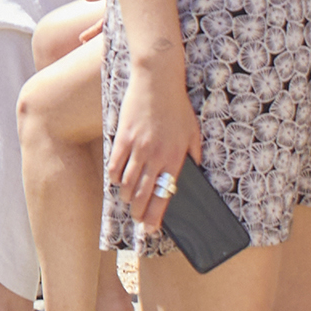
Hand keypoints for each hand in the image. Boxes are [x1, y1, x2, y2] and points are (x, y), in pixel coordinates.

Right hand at [116, 60, 206, 244]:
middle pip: (144, 194)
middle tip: (138, 221)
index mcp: (175, 158)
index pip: (166, 195)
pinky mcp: (123, 137)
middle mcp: (155, 156)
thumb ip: (193, 154)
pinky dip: (115, 176)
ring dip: (127, 197)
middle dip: (140, 212)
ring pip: (128, 182)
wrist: (157, 81)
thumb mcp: (193, 131)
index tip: (153, 228)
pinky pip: (115, 164)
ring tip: (129, 203)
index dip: (158, 215)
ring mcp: (137, 147)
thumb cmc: (178, 107)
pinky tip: (117, 181)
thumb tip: (194, 171)